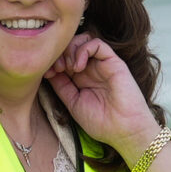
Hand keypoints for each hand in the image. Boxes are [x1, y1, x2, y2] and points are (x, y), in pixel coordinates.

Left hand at [46, 33, 158, 156]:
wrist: (124, 130)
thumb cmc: (102, 122)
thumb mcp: (73, 103)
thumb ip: (61, 86)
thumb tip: (47, 71)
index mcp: (81, 79)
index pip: (64, 58)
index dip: (52, 61)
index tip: (46, 73)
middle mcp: (91, 69)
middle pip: (71, 46)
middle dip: (59, 53)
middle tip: (56, 68)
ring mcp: (102, 65)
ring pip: (83, 40)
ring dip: (70, 49)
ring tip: (67, 67)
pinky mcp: (114, 62)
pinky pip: (97, 43)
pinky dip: (83, 49)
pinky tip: (78, 66)